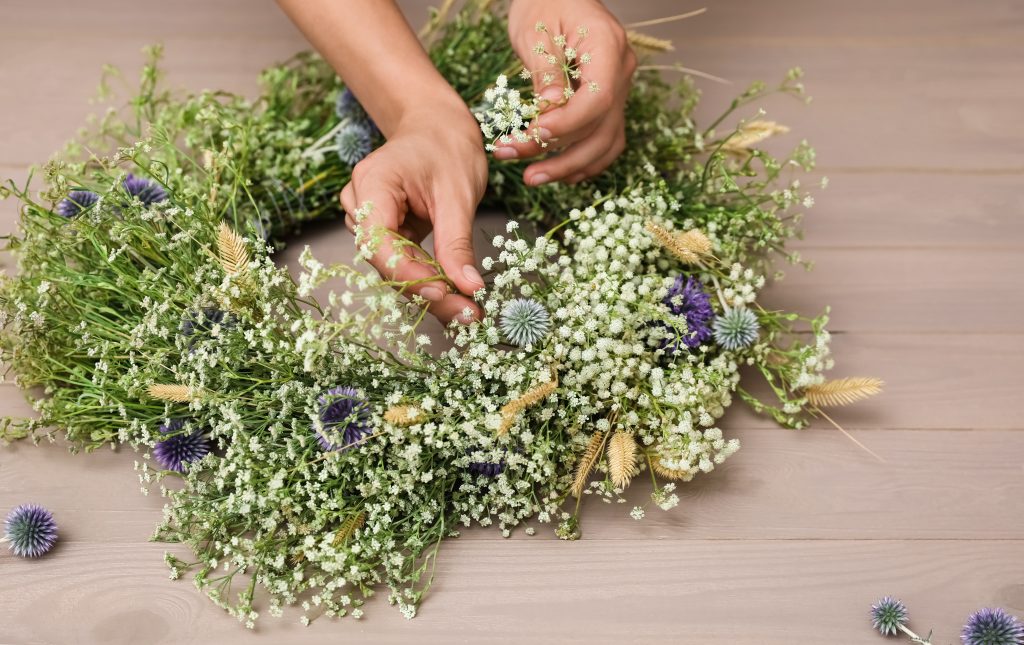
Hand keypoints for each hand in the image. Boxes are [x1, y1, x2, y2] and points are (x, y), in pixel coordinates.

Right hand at [339, 104, 487, 323]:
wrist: (437, 127)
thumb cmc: (447, 147)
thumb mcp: (459, 193)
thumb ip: (457, 242)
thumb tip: (468, 288)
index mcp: (372, 184)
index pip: (378, 241)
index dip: (407, 272)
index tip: (443, 294)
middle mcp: (360, 204)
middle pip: (384, 261)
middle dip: (424, 290)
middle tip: (465, 314)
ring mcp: (369, 220)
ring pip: (393, 267)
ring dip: (427, 290)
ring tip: (465, 310)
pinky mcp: (385, 232)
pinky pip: (402, 262)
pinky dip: (427, 280)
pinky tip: (454, 296)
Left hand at [497, 0, 635, 185]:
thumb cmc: (544, 3)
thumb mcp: (536, 31)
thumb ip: (546, 71)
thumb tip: (549, 110)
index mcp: (608, 46)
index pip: (598, 99)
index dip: (567, 124)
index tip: (534, 133)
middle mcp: (621, 71)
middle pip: (601, 128)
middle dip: (560, 156)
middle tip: (521, 169)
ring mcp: (619, 89)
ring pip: (605, 142)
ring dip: (570, 167)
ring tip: (533, 178)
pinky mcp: (608, 103)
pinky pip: (605, 140)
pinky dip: (584, 161)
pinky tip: (558, 173)